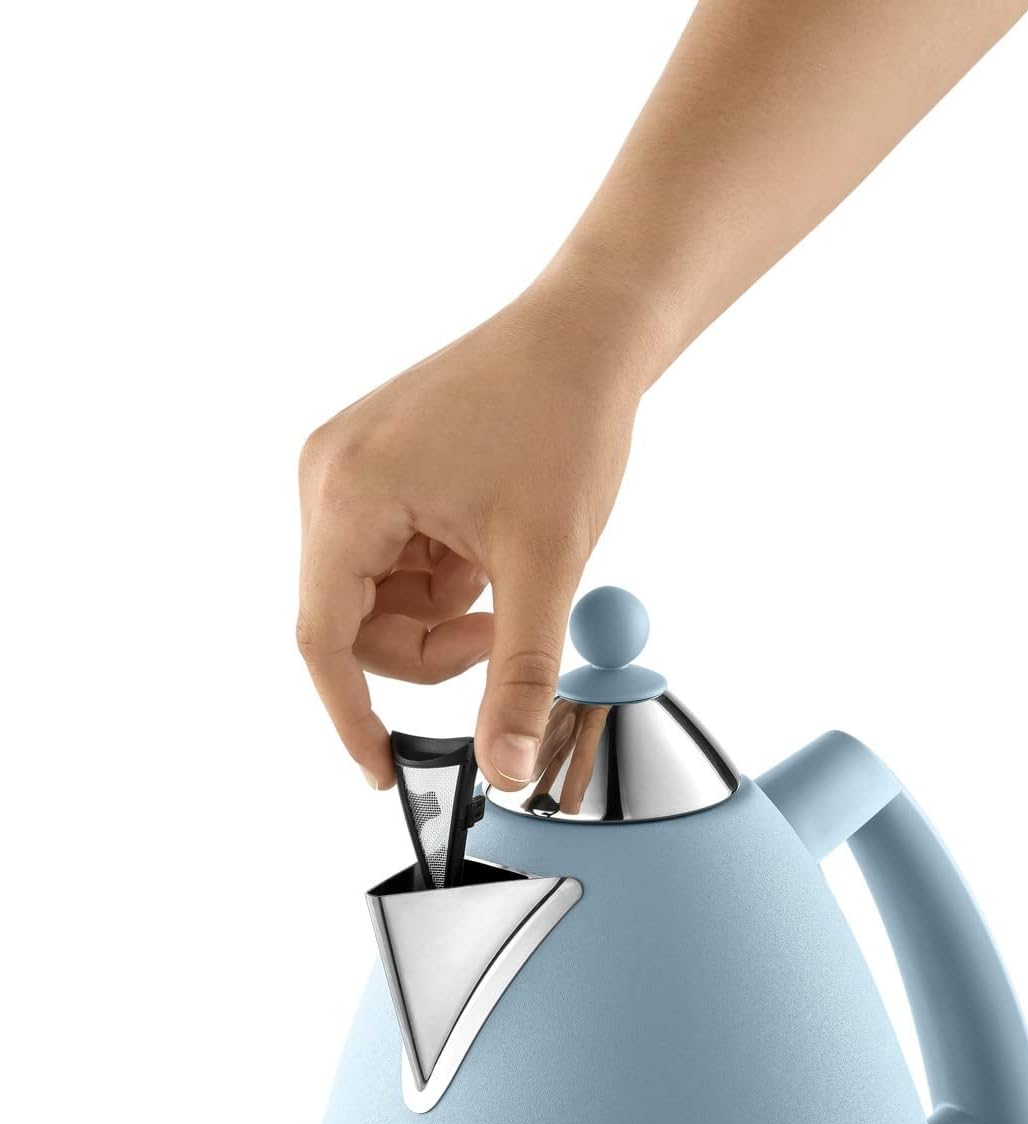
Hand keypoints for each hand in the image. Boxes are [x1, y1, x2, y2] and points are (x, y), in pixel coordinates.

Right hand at [296, 275, 650, 789]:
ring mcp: (348, 469)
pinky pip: (395, 560)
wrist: (588, 331)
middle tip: (502, 633)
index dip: (351, 716)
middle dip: (429, 650)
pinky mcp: (375, 466)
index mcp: (348, 493)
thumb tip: (504, 769)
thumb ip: (520, 676)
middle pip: (352, 622)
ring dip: (440, 612)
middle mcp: (329, 477)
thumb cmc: (564, 422)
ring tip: (504, 564)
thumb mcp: (547, 563)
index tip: (386, 771)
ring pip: (377, 598)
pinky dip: (444, 577)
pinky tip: (490, 539)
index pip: (323, 639)